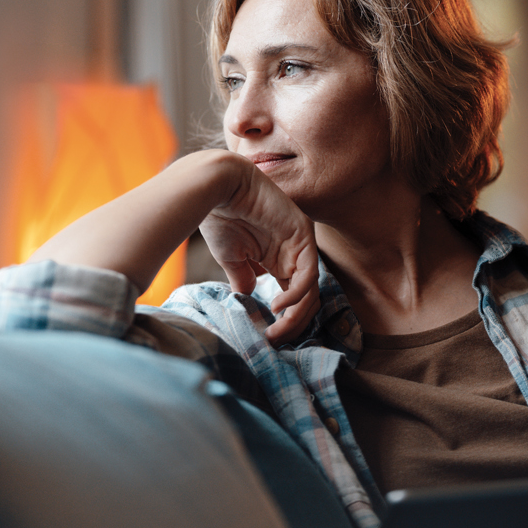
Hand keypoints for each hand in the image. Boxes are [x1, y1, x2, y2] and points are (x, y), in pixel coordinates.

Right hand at [200, 159, 320, 343]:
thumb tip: (245, 298)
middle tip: (275, 340)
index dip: (285, 320)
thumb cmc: (219, 215)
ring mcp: (300, 243)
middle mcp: (292, 253)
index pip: (292, 296)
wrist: (215, 186)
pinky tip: (277, 304)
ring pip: (311, 289)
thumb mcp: (231, 257)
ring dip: (296, 315)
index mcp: (277, 258)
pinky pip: (308, 273)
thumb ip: (242, 278)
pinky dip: (295, 294)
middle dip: (293, 324)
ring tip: (277, 328)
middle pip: (307, 298)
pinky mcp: (303, 233)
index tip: (267, 338)